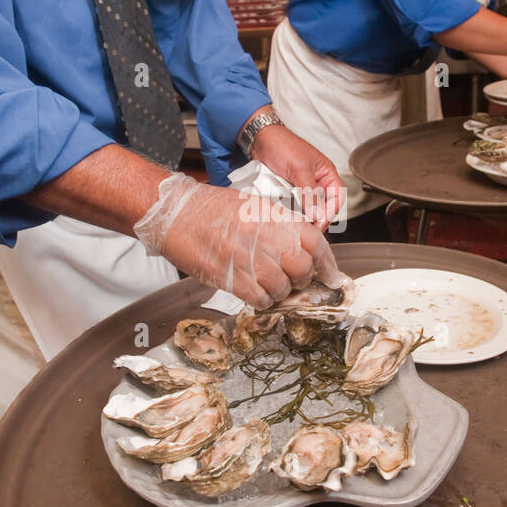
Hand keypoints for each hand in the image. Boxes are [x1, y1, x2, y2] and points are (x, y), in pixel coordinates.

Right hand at [134, 172, 345, 309]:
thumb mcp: (254, 206)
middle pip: (303, 270)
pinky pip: (260, 299)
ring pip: (282, 288)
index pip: (316, 243)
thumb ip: (280, 226)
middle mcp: (268, 238)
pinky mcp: (232, 278)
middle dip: (301, 280)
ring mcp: (250, 259)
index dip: (327, 263)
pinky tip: (255, 293)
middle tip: (292, 281)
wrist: (177, 214)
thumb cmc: (212, 209)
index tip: (330, 274)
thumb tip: (302, 248)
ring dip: (279, 292)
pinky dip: (262, 300)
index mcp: (276, 217)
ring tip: (268, 285)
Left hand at [248, 119, 343, 229]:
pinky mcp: (288, 192)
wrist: (260, 141)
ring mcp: (301, 187)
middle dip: (317, 217)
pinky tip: (287, 216)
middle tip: (309, 227)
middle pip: (323, 206)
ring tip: (297, 223)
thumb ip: (309, 193)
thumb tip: (317, 214)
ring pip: (308, 208)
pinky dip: (291, 212)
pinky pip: (293, 206)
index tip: (320, 222)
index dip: (331, 211)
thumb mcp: (299, 169)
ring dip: (303, 216)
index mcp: (326, 173)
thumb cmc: (283, 145)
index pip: (337, 197)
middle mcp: (316, 182)